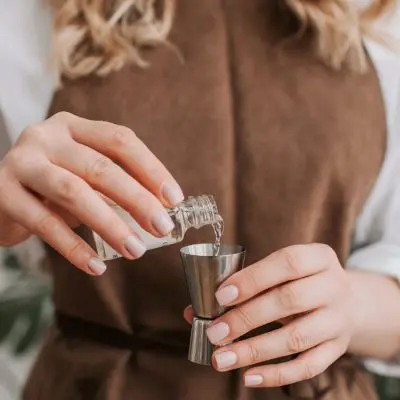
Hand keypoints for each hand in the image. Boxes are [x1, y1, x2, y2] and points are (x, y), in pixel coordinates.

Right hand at [0, 112, 182, 274]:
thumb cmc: (50, 185)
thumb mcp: (83, 175)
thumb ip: (114, 185)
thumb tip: (159, 210)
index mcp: (74, 127)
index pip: (120, 140)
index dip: (151, 169)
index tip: (174, 199)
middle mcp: (47, 137)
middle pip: (101, 167)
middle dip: (137, 200)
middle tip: (162, 227)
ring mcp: (22, 162)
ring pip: (74, 192)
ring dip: (110, 224)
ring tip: (136, 249)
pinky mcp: (2, 192)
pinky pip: (44, 223)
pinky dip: (74, 248)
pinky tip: (96, 266)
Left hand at [186, 244, 357, 387]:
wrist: (348, 301)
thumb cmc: (300, 281)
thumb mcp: (280, 271)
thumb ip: (240, 286)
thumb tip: (193, 312)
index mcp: (318, 257)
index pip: (287, 262)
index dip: (253, 279)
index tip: (221, 296)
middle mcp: (334, 286)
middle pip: (290, 301)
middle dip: (246, 318)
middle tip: (214, 333)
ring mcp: (338, 320)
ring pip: (297, 338)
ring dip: (254, 351)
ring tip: (221, 359)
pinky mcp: (337, 349)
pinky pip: (308, 366)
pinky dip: (276, 374)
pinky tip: (248, 377)